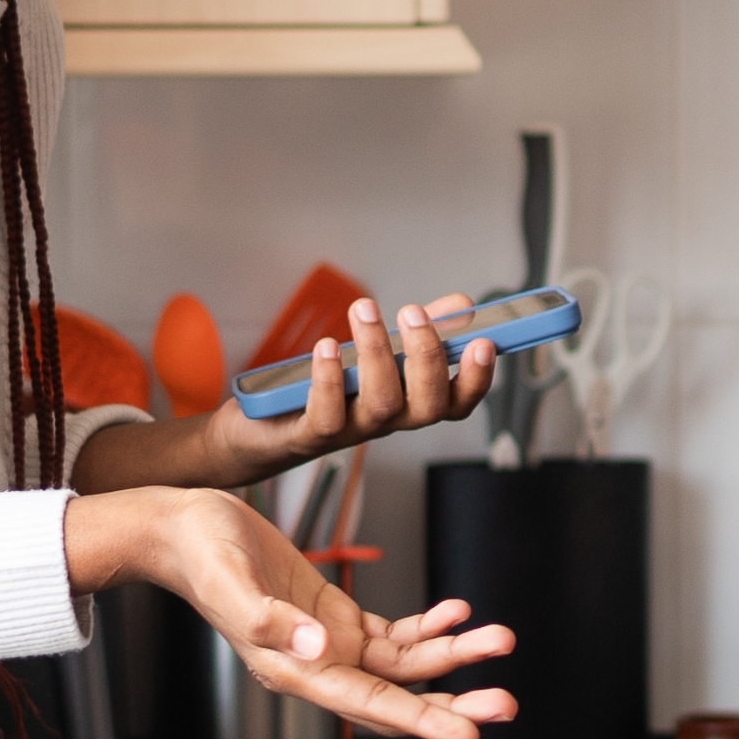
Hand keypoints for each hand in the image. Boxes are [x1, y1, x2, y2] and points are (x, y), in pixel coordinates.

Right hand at [65, 485, 518, 738]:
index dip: (422, 721)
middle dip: (454, 701)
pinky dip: (428, 625)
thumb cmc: (201, 556)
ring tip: (501, 639)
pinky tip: (457, 611)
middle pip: (399, 696)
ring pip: (405, 664)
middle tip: (506, 705)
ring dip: (454, 655)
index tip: (469, 736)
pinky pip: (392, 633)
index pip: (371, 705)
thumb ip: (272, 621)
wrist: (182, 530)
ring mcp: (329, 643)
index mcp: (294, 671)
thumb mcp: (231, 584)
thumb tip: (321, 646)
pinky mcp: (334, 615)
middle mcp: (318, 666)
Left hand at [68, 296, 497, 495]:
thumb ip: (416, 332)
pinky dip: (328, 380)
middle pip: (424, 406)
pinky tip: (326, 347)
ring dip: (377, 355)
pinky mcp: (305, 434)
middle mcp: (381, 424)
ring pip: (379, 407)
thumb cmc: (318, 391)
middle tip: (413, 312)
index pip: (454, 402)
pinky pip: (325, 416)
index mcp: (404, 405)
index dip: (476, 379)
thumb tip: (461, 303)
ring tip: (365, 309)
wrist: (253, 432)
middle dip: (427, 358)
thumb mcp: (371, 356)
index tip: (485, 341)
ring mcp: (346, 431)